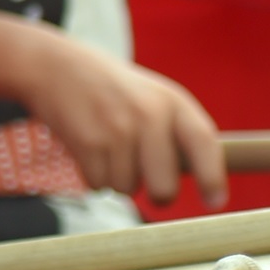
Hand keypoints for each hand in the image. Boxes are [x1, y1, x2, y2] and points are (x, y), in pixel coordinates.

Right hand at [17, 36, 227, 208]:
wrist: (54, 66)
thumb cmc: (111, 90)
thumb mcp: (152, 96)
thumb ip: (176, 133)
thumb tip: (204, 185)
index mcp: (172, 102)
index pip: (204, 143)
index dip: (213, 178)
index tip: (215, 203)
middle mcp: (148, 114)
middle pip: (164, 187)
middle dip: (157, 194)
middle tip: (151, 185)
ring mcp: (116, 129)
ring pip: (127, 188)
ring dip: (117, 178)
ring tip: (108, 147)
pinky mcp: (86, 142)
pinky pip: (98, 185)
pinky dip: (93, 175)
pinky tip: (88, 148)